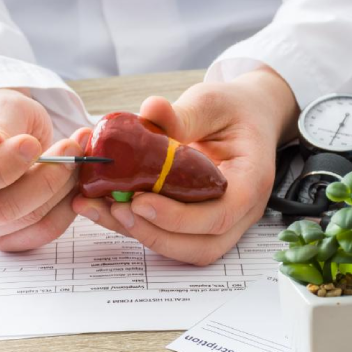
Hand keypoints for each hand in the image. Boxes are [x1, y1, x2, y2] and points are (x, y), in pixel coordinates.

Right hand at [0, 88, 90, 249]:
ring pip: (28, 222)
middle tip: (71, 149)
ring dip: (62, 189)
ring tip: (77, 156)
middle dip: (43, 180)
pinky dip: (67, 207)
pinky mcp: (9, 239)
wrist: (10, 134)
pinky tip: (75, 181)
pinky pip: (44, 232)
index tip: (32, 143)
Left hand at [72, 67, 298, 264]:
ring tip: (101, 208)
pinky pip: (169, 235)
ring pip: (183, 248)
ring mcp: (219, 221)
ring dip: (139, 234)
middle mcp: (239, 211)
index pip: (220, 216)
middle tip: (117, 208)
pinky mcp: (196, 222)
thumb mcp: (212, 103)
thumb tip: (150, 111)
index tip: (141, 201)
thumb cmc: (234, 111)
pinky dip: (136, 226)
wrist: (247, 118)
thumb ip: (185, 114)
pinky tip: (105, 206)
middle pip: (201, 246)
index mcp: (250, 181)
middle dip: (154, 234)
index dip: (179, 218)